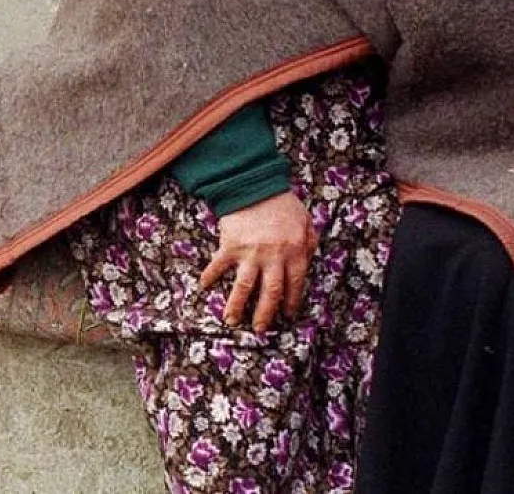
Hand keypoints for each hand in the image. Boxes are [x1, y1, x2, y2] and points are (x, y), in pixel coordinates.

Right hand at [198, 192, 316, 332]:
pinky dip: (210, 276)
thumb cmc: (283, 203)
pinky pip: (219, 266)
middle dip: (265, 314)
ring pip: (244, 288)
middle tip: (260, 330)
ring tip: (231, 321)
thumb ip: (309, 243)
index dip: (291, 303)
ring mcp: (250, 254)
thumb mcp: (305, 222)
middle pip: (270, 294)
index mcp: (295, 253)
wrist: (255, 184)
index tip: (287, 316)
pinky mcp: (230, 246)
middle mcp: (273, 258)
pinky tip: (204, 286)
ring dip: (237, 306)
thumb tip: (309, 260)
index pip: (295, 286)